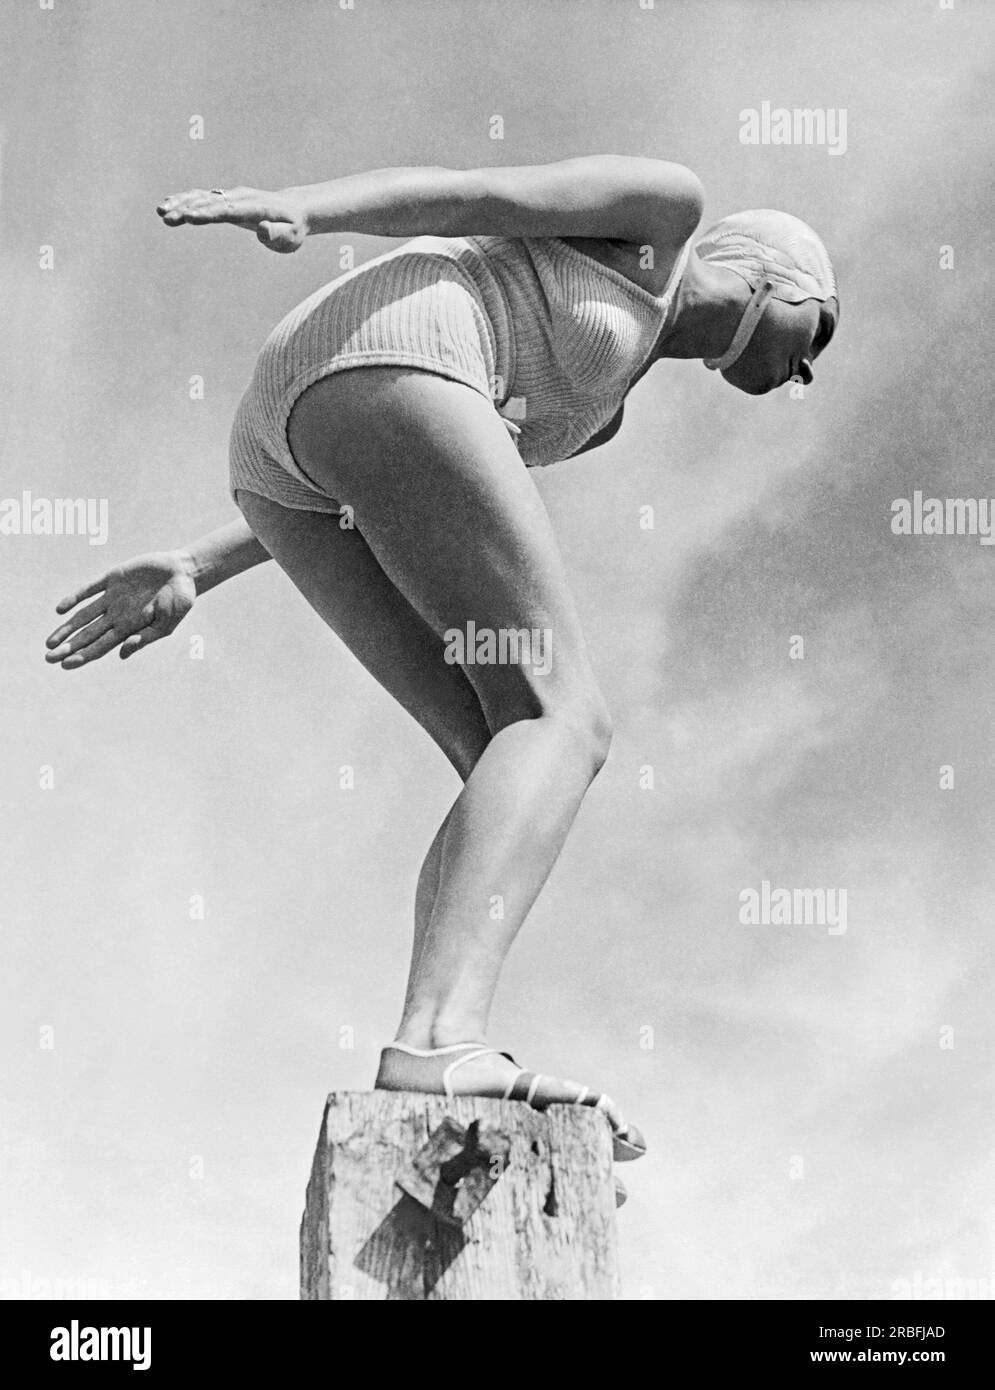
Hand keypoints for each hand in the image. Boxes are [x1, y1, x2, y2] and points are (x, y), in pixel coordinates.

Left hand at [45, 551, 197, 668]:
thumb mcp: (167, 624)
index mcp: (130, 628)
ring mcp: (113, 597)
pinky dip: (75, 598)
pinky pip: (89, 589)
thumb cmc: (180, 601)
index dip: (83, 656)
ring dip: (66, 628)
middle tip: (48, 658)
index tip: (65, 665)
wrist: (184, 572)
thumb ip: (145, 638)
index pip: (101, 646)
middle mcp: (117, 615)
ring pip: (83, 616)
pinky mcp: (113, 578)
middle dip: (68, 647)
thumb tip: (121, 654)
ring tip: (49, 642)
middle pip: (87, 635)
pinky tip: (61, 609)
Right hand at [156, 185, 307, 252]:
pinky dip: (186, 200)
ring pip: (203, 197)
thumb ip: (278, 235)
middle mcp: (241, 198)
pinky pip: (203, 197)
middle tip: (166, 217)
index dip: (209, 213)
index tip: (190, 217)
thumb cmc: (293, 228)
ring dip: (182, 203)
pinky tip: (168, 205)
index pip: (229, 210)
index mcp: (256, 208)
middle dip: (187, 209)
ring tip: (161, 212)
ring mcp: (232, 196)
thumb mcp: (292, 237)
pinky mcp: (226, 199)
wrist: (294, 210)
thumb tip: (262, 229)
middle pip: (210, 202)